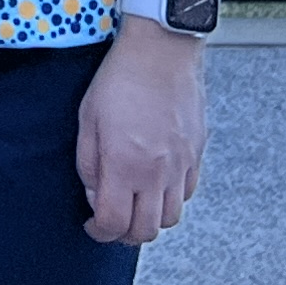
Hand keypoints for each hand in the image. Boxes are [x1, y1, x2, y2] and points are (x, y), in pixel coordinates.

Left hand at [77, 23, 204, 243]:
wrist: (162, 50)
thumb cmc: (120, 79)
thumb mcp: (88, 119)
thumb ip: (89, 164)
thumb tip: (96, 195)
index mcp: (124, 164)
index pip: (113, 223)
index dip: (99, 233)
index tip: (92, 225)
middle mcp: (157, 172)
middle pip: (146, 231)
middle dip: (125, 234)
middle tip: (112, 221)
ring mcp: (182, 165)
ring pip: (171, 218)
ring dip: (150, 219)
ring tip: (135, 203)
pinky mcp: (197, 153)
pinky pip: (187, 193)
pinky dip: (171, 199)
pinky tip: (156, 183)